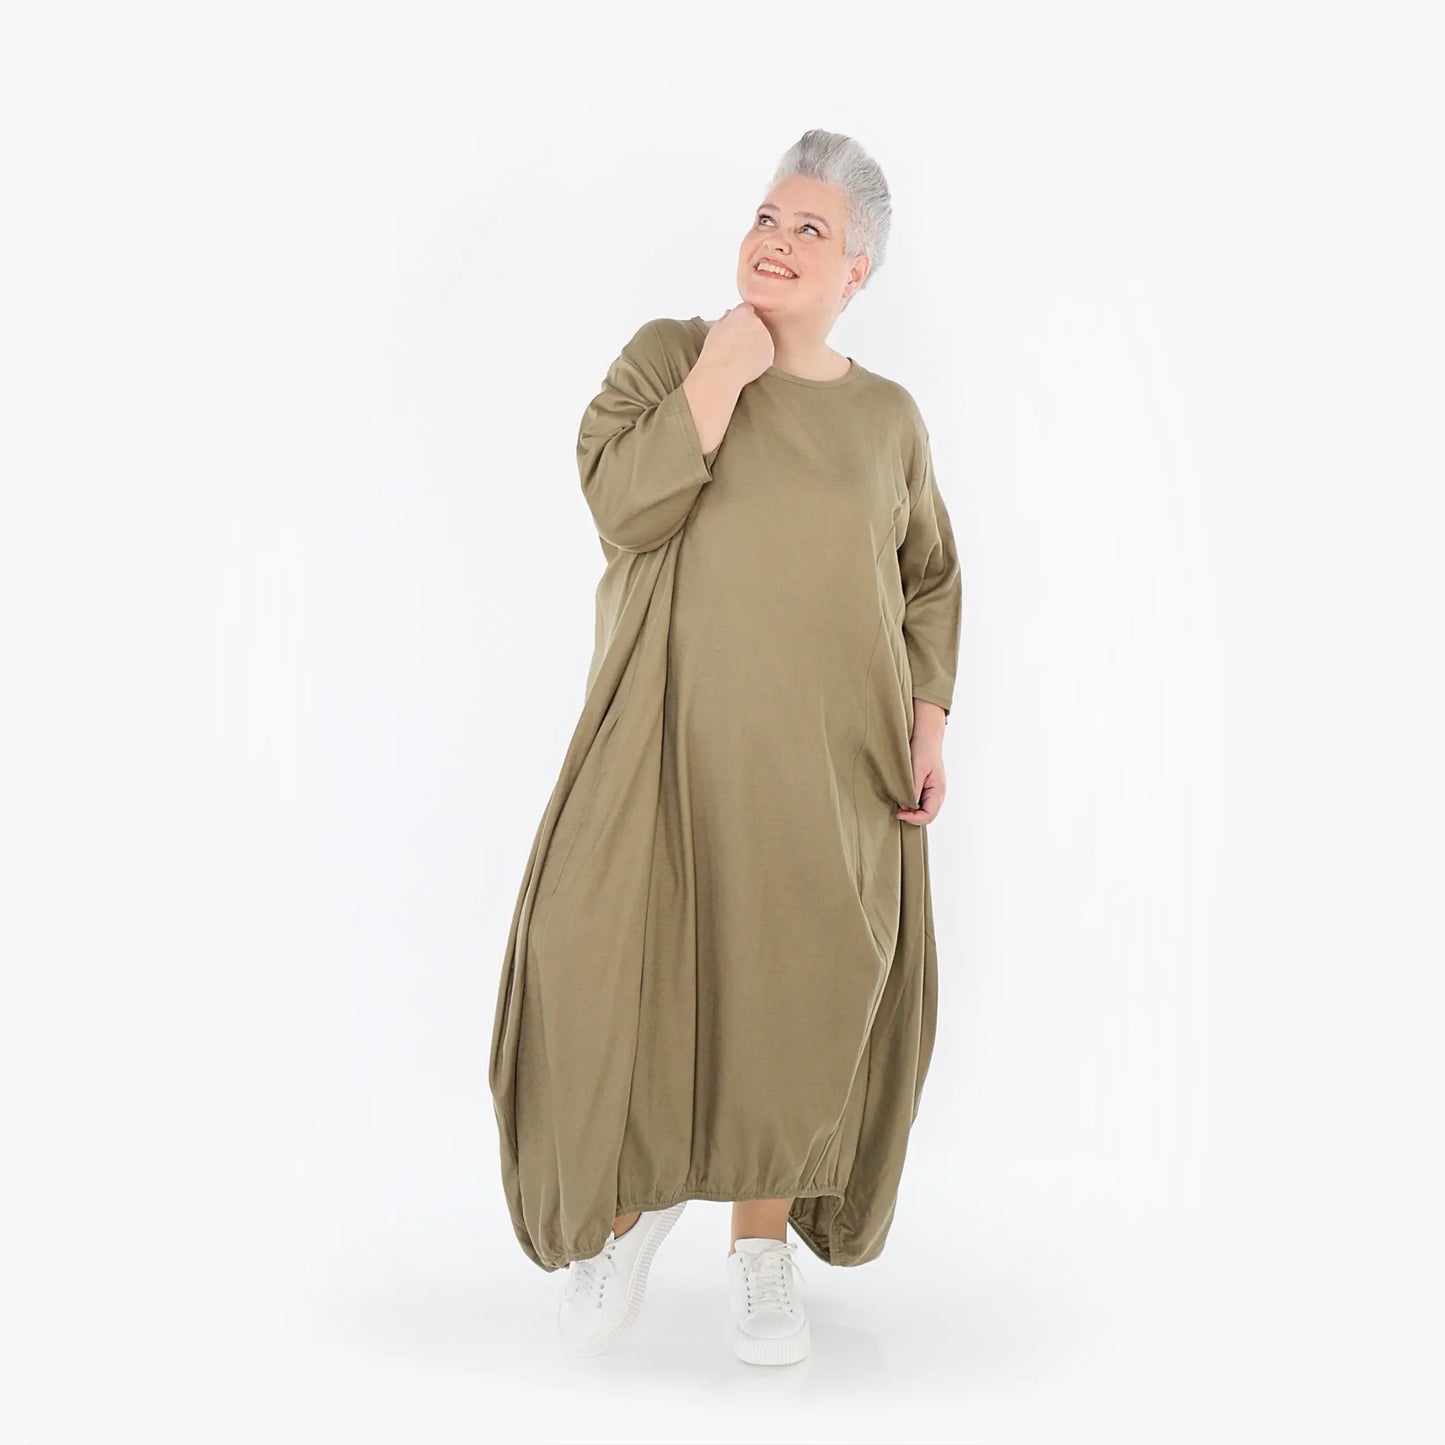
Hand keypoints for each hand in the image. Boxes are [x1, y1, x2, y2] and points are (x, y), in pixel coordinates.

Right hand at [700, 302, 773, 385]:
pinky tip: (746, 364)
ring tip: (740, 356)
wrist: (722, 374)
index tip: (735, 329)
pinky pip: (766, 353)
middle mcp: (758, 322)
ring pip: (762, 338)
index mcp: (743, 313)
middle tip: (736, 345)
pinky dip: (759, 358)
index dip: (740, 320)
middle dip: (749, 331)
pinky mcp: (771, 353)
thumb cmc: (715, 353)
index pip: (746, 309)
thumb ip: (725, 318)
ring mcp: (766, 337)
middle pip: (756, 323)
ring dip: (755, 345)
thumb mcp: (715, 329)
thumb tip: (730, 314)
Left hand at [897, 702, 946, 825]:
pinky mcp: (925, 787)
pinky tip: (901, 798)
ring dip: (911, 811)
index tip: (899, 813)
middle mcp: (937, 793)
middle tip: (896, 811)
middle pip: (927, 816)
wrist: (926, 734)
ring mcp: (932, 790)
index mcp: (938, 790)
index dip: (914, 819)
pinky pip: (920, 802)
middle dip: (912, 817)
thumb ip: (912, 789)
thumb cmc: (924, 748)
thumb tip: (905, 805)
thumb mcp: (917, 768)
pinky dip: (910, 804)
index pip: (929, 815)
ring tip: (898, 806)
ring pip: (923, 810)